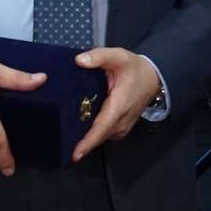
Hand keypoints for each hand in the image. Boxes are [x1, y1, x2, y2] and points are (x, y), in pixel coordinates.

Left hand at [70, 48, 162, 162]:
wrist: (152, 79)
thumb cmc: (134, 68)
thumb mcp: (118, 56)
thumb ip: (99, 56)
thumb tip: (79, 61)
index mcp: (119, 106)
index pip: (101, 128)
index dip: (88, 142)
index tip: (75, 154)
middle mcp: (121, 122)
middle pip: (98, 136)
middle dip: (79, 142)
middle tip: (58, 141)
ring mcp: (121, 128)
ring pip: (100, 137)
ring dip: (84, 138)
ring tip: (63, 136)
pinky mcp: (119, 129)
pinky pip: (103, 135)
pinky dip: (91, 134)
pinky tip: (76, 129)